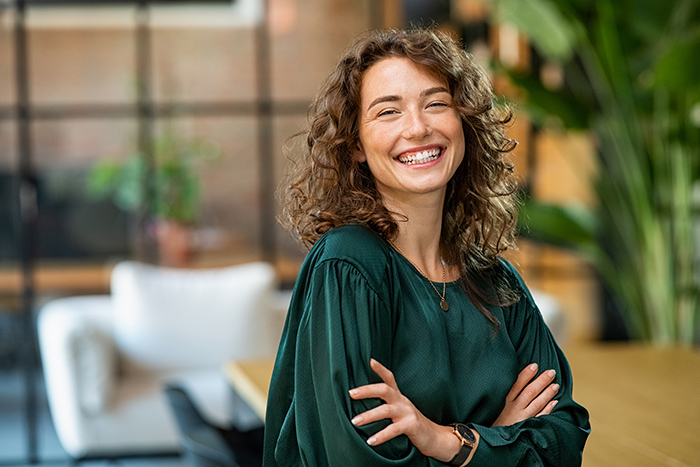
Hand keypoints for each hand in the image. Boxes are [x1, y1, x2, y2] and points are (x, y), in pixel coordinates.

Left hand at [349, 358, 463, 461]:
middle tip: (351, 393)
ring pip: (386, 410)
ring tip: (354, 421)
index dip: (380, 369)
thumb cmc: (411, 423)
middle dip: (367, 390)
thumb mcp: (399, 410)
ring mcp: (407, 412)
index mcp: (398, 396)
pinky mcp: (411, 425)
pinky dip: (381, 435)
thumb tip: (362, 402)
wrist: (434, 437)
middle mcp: (402, 401)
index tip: (370, 361)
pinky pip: (393, 430)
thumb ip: (386, 404)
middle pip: (384, 389)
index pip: (389, 378)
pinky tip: (370, 441)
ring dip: (369, 415)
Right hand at [492, 363, 558, 426]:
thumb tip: (510, 379)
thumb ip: (502, 394)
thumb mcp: (493, 405)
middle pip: (530, 391)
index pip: (517, 384)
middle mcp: (514, 408)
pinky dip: (548, 409)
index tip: (535, 365)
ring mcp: (522, 418)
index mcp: (504, 401)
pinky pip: (540, 417)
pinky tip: (555, 402)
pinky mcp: (527, 427)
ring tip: (556, 385)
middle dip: (542, 381)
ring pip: (537, 403)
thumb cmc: (493, 420)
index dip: (526, 374)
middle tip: (551, 372)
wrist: (491, 441)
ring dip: (547, 393)